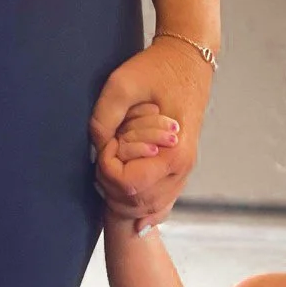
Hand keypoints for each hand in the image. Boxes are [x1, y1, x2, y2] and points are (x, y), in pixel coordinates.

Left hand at [90, 39, 212, 224]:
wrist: (189, 62)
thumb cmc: (156, 69)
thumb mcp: (121, 84)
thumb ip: (104, 117)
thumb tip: (96, 147)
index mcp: (172, 152)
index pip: (129, 185)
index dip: (107, 170)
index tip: (103, 145)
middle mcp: (182, 168)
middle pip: (138, 204)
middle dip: (111, 188)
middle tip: (101, 158)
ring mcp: (184, 170)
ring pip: (151, 208)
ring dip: (125, 201)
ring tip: (108, 178)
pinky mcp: (181, 167)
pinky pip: (166, 202)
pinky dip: (149, 213)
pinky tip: (139, 224)